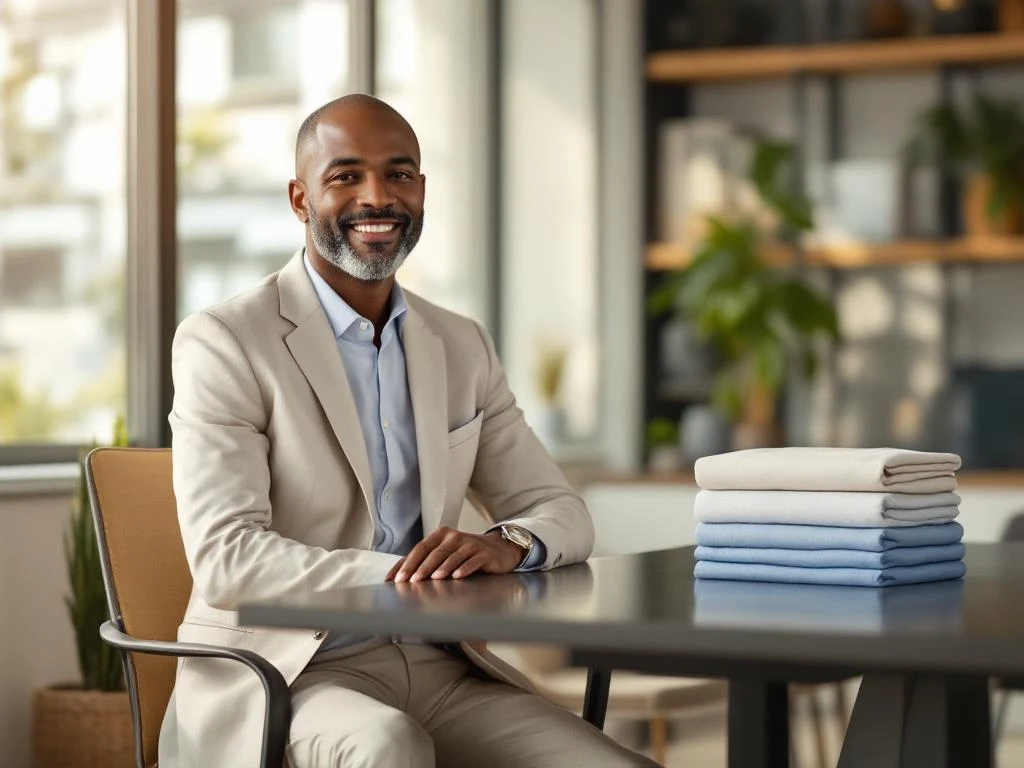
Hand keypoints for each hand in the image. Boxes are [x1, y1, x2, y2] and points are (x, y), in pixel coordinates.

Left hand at [385, 526, 523, 582]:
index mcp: (441, 535)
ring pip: (452, 556)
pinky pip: (472, 560)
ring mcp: (470, 544)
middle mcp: (454, 536)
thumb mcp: (445, 554)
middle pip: (434, 552)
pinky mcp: (484, 553)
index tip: (396, 578)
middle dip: (422, 568)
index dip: (408, 563)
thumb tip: (397, 576)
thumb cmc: (466, 554)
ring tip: (434, 579)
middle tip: (412, 581)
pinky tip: (457, 576)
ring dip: (442, 568)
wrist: (498, 550)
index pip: (420, 548)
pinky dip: (464, 568)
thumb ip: (424, 561)